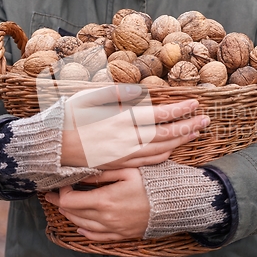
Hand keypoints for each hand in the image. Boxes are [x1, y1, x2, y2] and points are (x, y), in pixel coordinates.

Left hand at [45, 168, 148, 240]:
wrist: (174, 203)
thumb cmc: (152, 183)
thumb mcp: (127, 171)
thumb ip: (102, 173)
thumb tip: (82, 173)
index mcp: (104, 200)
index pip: (70, 200)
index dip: (62, 191)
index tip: (64, 182)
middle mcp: (105, 218)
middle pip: (73, 213)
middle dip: (60, 203)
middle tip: (52, 195)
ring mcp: (113, 228)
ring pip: (82, 226)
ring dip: (71, 216)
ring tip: (64, 207)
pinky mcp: (122, 235)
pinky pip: (97, 237)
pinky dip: (85, 232)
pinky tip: (80, 228)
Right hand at [60, 84, 209, 167]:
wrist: (51, 150)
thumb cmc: (66, 119)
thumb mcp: (86, 99)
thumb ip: (114, 93)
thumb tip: (139, 89)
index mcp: (118, 121)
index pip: (157, 115)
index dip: (178, 110)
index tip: (195, 103)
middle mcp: (125, 141)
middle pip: (164, 135)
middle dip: (187, 127)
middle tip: (206, 120)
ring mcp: (123, 156)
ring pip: (159, 151)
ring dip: (180, 142)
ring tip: (195, 133)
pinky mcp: (119, 166)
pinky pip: (147, 162)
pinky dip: (164, 155)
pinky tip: (172, 150)